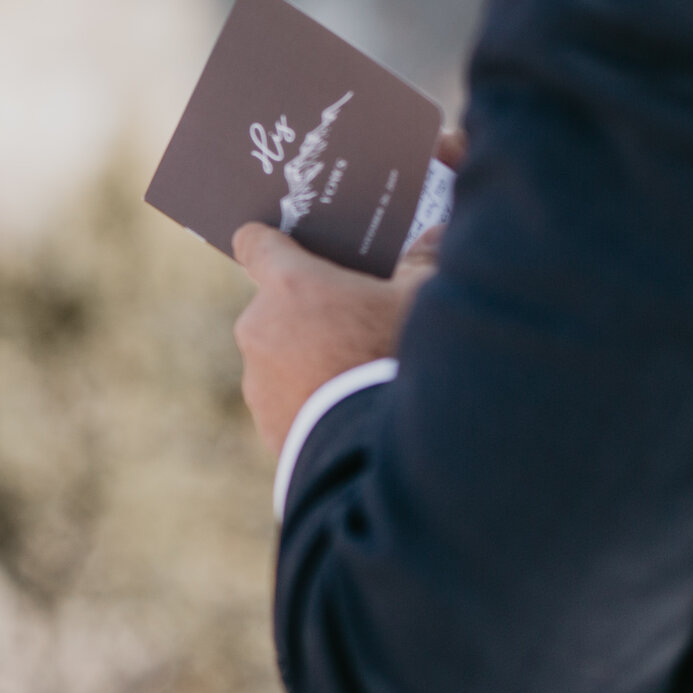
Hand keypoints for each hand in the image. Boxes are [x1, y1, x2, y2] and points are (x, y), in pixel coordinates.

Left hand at [231, 128, 463, 453]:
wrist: (384, 458)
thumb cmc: (402, 360)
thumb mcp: (423, 302)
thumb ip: (422, 262)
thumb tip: (436, 234)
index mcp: (291, 285)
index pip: (256, 245)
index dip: (270, 244)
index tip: (281, 246)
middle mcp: (260, 328)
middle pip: (276, 307)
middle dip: (309, 313)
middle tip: (356, 324)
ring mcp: (259, 383)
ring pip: (280, 360)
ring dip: (308, 363)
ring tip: (361, 379)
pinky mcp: (269, 429)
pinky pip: (288, 406)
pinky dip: (312, 407)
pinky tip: (354, 417)